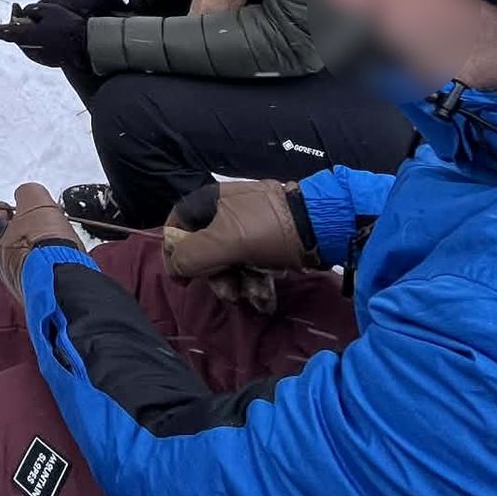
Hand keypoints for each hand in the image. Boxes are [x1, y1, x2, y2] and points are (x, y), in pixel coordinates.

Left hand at [0, 2, 87, 68]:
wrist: (85, 44)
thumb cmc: (66, 24)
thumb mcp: (47, 9)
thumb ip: (31, 10)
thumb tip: (23, 13)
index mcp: (26, 37)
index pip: (4, 33)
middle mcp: (29, 49)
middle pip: (15, 36)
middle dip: (13, 21)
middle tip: (17, 8)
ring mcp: (38, 56)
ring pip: (25, 41)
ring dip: (24, 29)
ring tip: (30, 15)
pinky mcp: (46, 59)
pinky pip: (34, 46)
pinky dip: (33, 37)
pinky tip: (40, 27)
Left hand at [0, 182, 82, 302]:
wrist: (66, 282)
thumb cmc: (46, 243)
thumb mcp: (36, 202)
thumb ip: (27, 193)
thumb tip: (25, 195)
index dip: (0, 209)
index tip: (9, 205)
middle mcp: (4, 265)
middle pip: (8, 240)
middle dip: (22, 227)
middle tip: (39, 219)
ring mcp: (22, 282)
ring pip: (25, 257)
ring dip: (37, 245)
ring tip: (56, 237)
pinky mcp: (41, 293)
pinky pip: (41, 272)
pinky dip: (49, 261)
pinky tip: (63, 256)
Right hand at [162, 181, 318, 311]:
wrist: (321, 225)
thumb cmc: (268, 229)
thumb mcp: (224, 241)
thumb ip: (191, 255)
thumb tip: (176, 267)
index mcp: (210, 201)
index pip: (177, 225)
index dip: (175, 253)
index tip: (183, 279)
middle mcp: (226, 211)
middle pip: (204, 249)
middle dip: (216, 276)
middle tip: (230, 292)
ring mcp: (248, 226)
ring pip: (230, 261)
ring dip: (239, 283)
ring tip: (255, 294)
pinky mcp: (268, 240)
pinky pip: (251, 263)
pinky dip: (255, 280)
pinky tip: (266, 293)